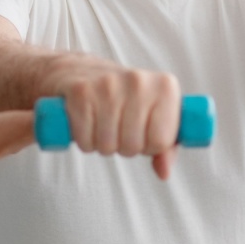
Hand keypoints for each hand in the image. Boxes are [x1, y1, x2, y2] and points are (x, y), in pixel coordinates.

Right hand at [43, 55, 182, 179]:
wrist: (79, 71)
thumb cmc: (122, 99)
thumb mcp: (151, 116)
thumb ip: (165, 146)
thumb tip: (164, 172)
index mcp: (164, 87)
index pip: (162, 141)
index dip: (149, 145)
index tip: (141, 131)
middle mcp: (139, 81)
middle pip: (134, 146)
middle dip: (124, 146)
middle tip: (118, 128)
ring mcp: (108, 85)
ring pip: (108, 145)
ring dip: (103, 145)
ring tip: (102, 125)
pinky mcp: (81, 92)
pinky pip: (86, 140)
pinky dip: (84, 140)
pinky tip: (87, 123)